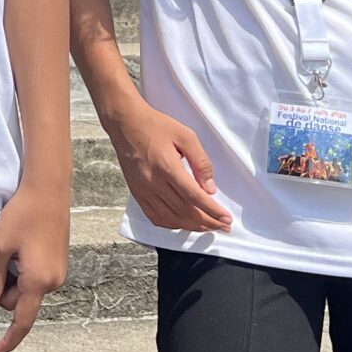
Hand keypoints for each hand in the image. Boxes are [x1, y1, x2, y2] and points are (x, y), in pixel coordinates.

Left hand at [0, 177, 69, 351]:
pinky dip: (23, 270)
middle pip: (19, 303)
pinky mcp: (59, 263)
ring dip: (14, 277)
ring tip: (12, 248)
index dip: (6, 340)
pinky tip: (22, 246)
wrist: (48, 189)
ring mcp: (59, 273)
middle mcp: (53, 282)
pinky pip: (35, 278)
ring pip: (26, 290)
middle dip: (4, 289)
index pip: (21, 323)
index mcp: (38, 282)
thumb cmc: (21, 215)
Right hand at [103, 96, 233, 234]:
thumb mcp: (185, 135)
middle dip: (207, 222)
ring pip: (170, 218)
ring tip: (208, 227)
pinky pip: (154, 216)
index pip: (194, 197)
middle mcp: (154, 183)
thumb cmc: (156, 126)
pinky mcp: (136, 193)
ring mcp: (143, 190)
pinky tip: (183, 223)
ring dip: (192, 227)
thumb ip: (200, 161)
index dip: (212, 211)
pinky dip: (171, 224)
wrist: (125, 123)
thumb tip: (210, 188)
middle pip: (184, 211)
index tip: (226, 219)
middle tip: (223, 226)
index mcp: (167, 167)